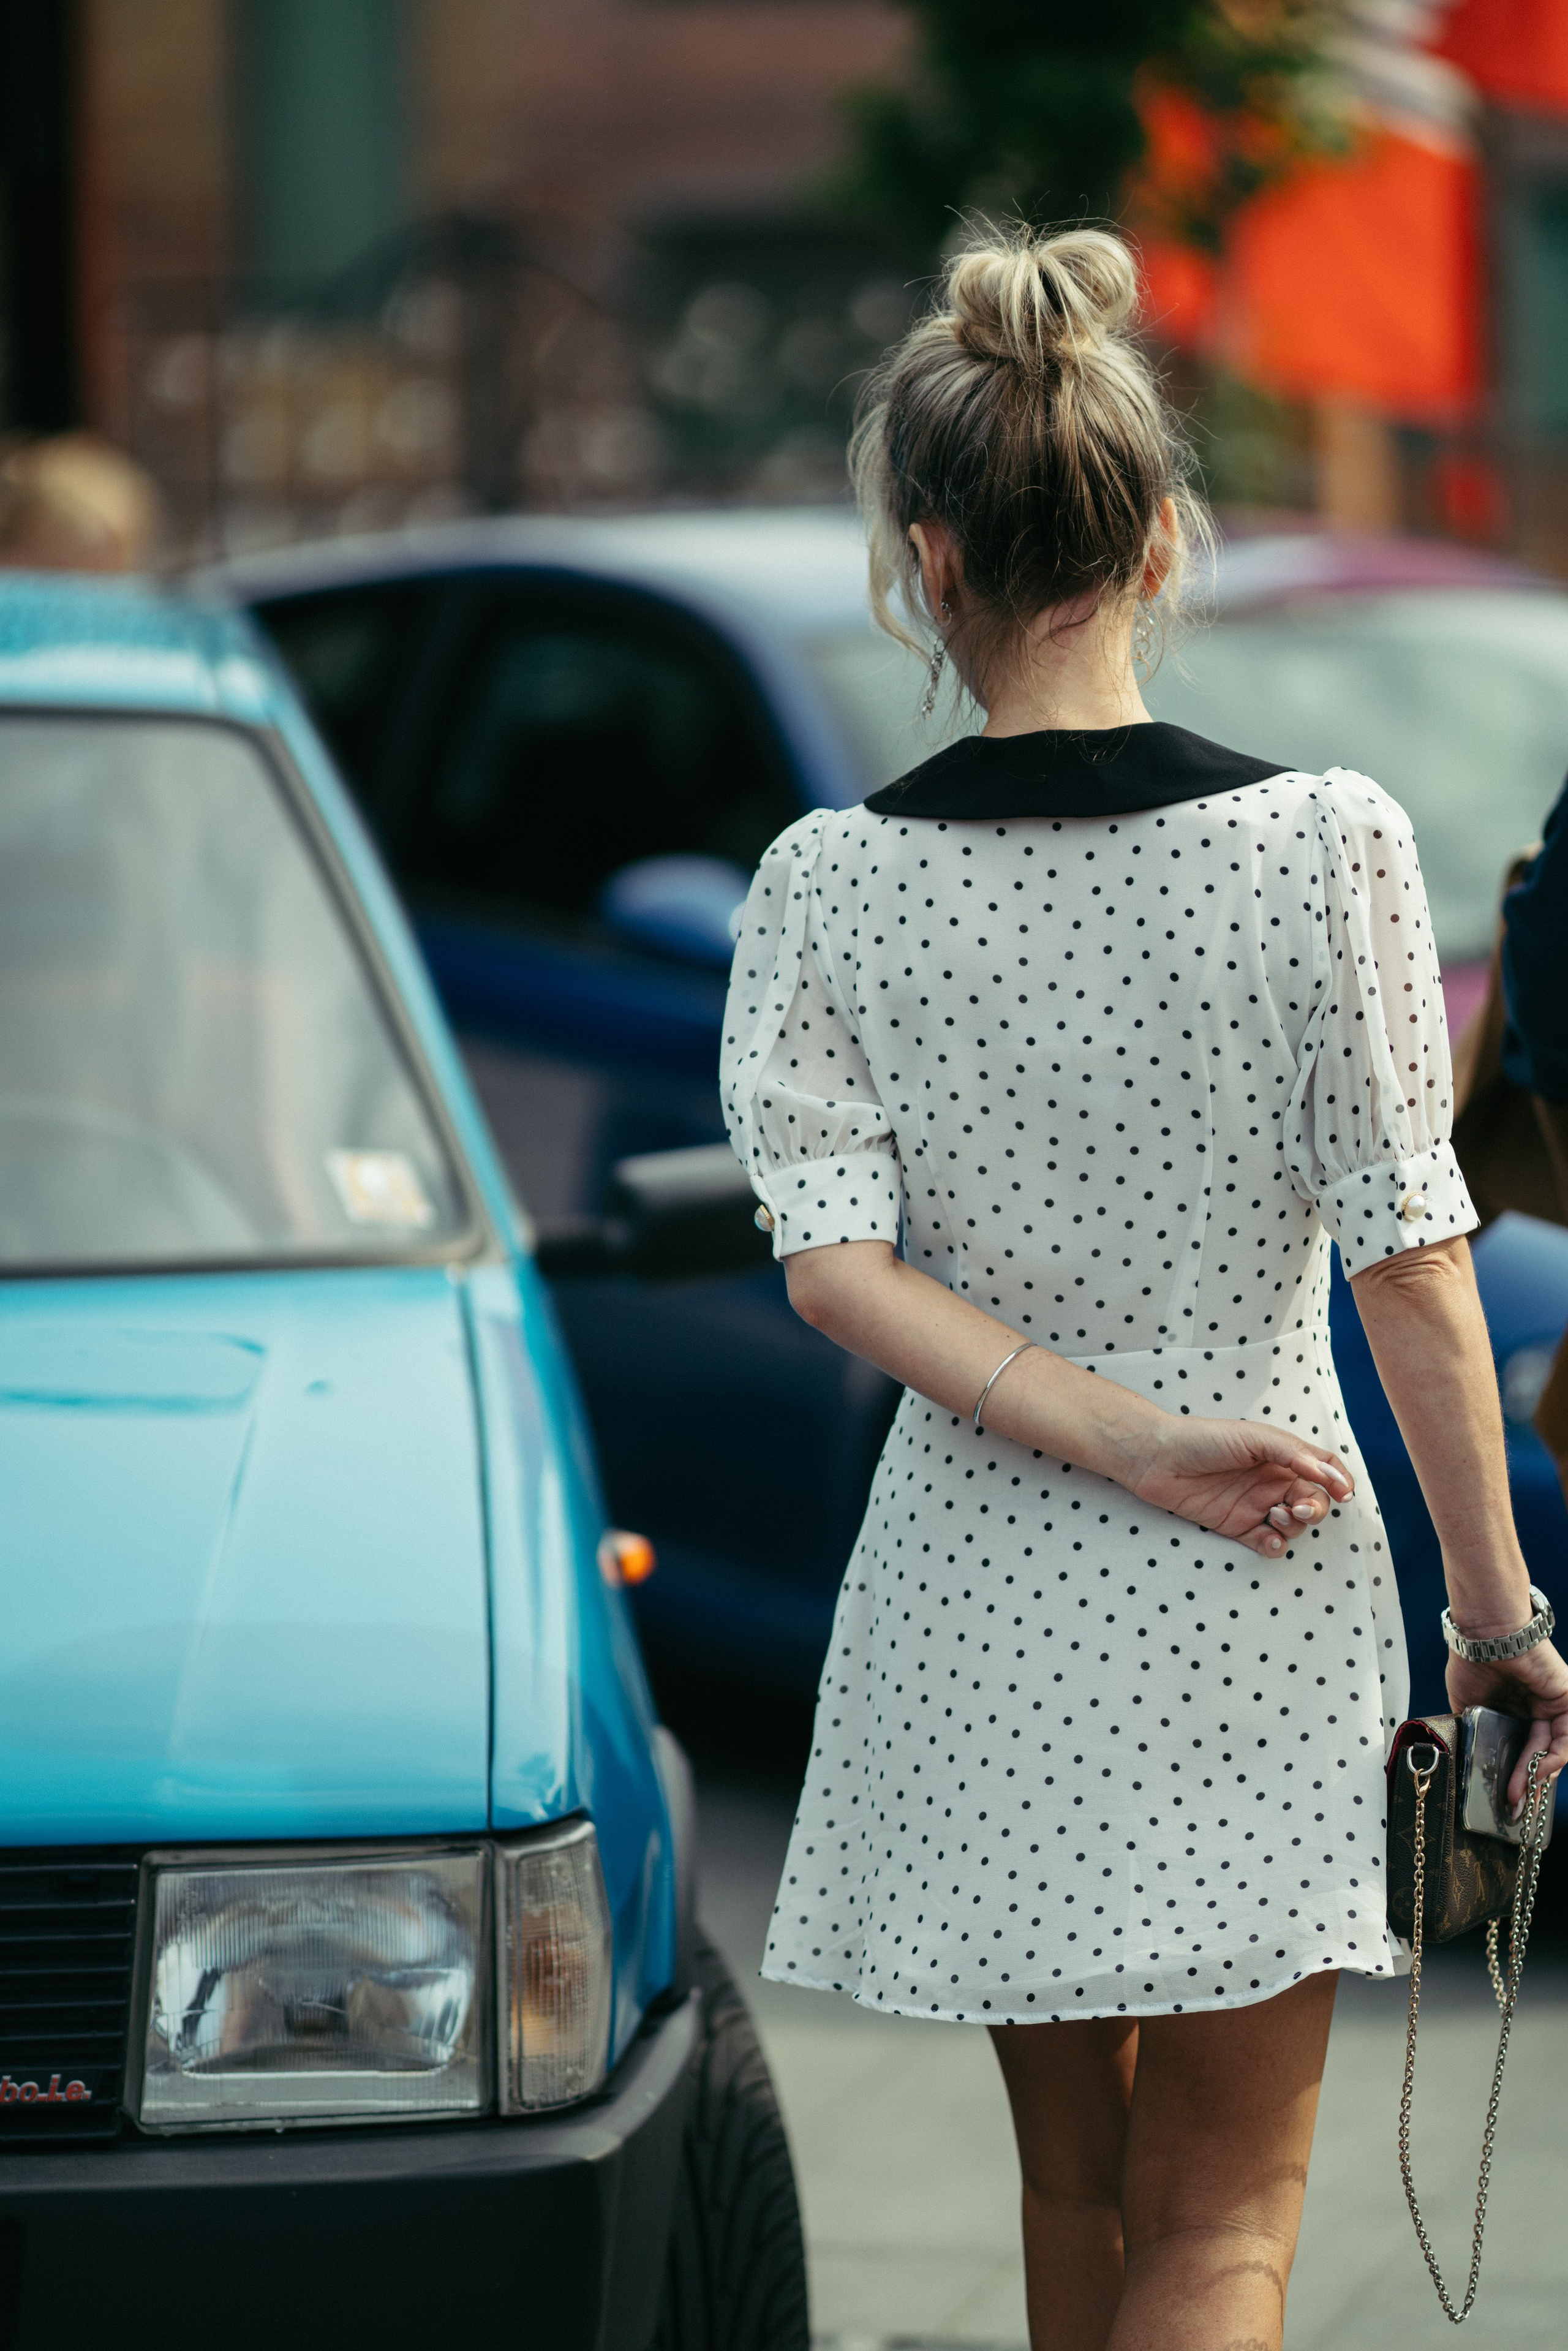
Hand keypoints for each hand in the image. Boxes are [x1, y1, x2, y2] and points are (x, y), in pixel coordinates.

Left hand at [1124, 1415, 1352, 1557]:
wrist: (1158, 1459)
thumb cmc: (1204, 1439)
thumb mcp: (1253, 1438)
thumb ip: (1293, 1455)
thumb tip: (1328, 1474)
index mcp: (1281, 1455)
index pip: (1322, 1467)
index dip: (1338, 1480)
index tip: (1344, 1492)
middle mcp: (1272, 1480)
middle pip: (1314, 1500)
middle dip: (1316, 1508)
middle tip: (1301, 1509)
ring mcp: (1256, 1505)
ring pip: (1295, 1524)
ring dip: (1296, 1525)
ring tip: (1276, 1516)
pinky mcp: (1238, 1527)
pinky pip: (1269, 1542)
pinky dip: (1277, 1544)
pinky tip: (1270, 1537)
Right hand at [1445, 1639, 1567, 1813]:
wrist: (1484, 1636)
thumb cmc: (1470, 1662)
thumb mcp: (1466, 1707)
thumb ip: (1474, 1732)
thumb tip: (1470, 1760)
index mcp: (1511, 1710)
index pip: (1519, 1749)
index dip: (1514, 1775)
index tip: (1505, 1799)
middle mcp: (1534, 1709)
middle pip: (1536, 1753)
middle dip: (1525, 1783)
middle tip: (1513, 1807)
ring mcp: (1552, 1705)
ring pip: (1551, 1749)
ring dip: (1536, 1776)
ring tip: (1520, 1795)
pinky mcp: (1566, 1700)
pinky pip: (1566, 1737)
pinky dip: (1555, 1757)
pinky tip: (1539, 1771)